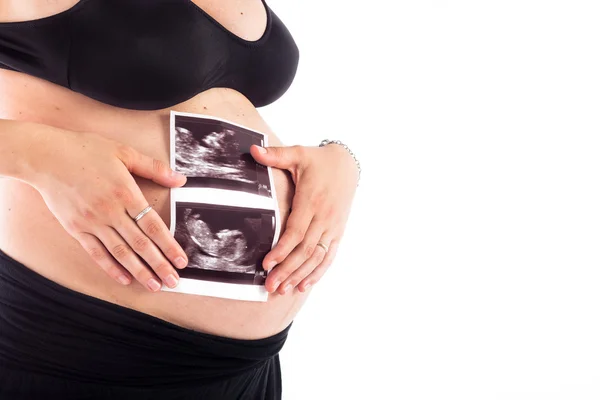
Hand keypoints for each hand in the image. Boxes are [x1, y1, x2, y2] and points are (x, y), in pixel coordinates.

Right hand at [28, 128, 188, 291]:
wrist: (44, 156)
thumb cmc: (85, 150)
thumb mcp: (124, 152)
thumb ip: (154, 168)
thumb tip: (180, 179)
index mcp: (125, 192)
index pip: (153, 225)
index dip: (169, 245)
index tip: (181, 260)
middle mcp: (110, 211)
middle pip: (140, 244)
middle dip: (159, 265)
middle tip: (173, 281)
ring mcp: (92, 222)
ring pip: (120, 252)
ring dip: (139, 271)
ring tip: (154, 285)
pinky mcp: (76, 228)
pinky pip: (96, 253)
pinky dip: (111, 268)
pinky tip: (124, 279)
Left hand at [250, 143, 357, 293]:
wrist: (348, 163)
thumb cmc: (318, 160)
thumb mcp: (298, 153)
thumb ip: (276, 155)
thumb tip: (252, 150)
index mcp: (312, 200)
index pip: (296, 232)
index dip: (281, 250)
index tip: (266, 264)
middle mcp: (325, 217)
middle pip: (305, 250)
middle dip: (287, 270)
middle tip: (269, 286)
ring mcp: (334, 227)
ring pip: (317, 257)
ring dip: (300, 275)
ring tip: (282, 290)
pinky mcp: (339, 232)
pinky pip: (329, 256)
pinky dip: (318, 272)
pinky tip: (304, 285)